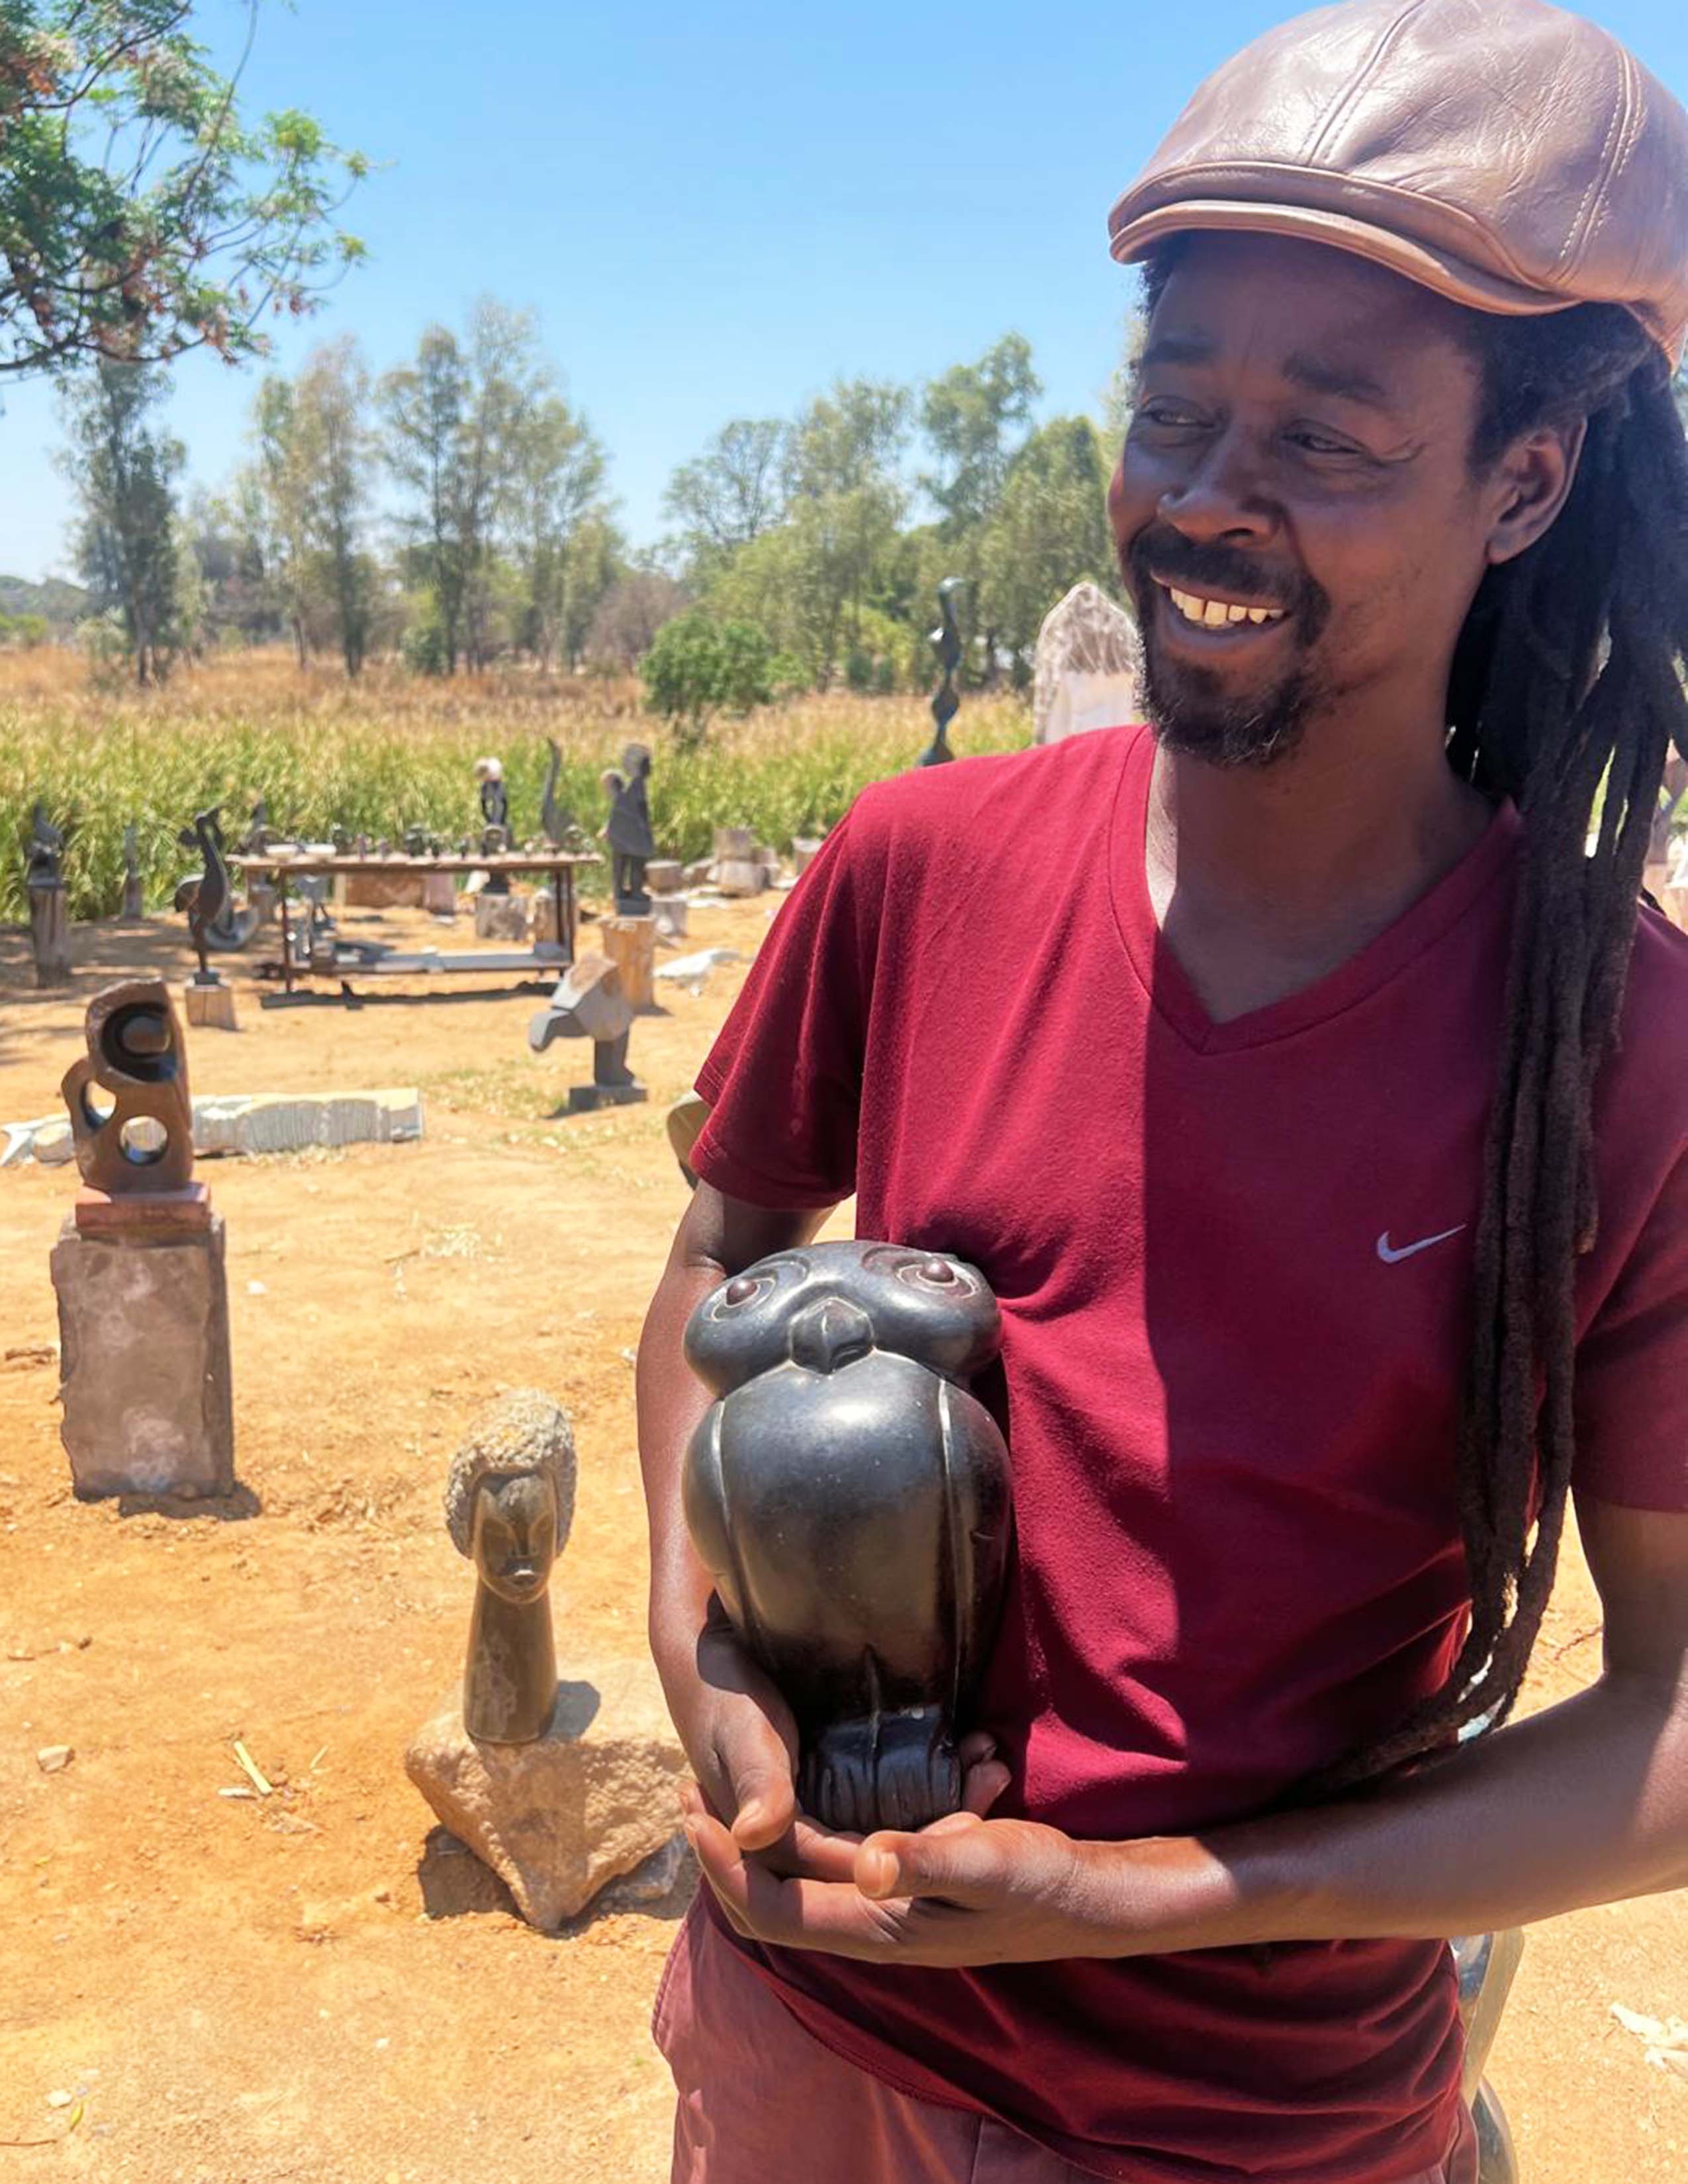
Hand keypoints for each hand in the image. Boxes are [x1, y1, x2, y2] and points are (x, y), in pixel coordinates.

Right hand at [661, 1604, 1010, 1880]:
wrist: (710, 1654)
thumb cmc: (724, 1693)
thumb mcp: (742, 1734)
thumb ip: (758, 1782)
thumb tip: (756, 1834)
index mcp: (774, 1844)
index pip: (850, 1864)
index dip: (907, 1852)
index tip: (966, 1829)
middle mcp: (799, 1841)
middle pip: (878, 1855)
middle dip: (938, 1829)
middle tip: (991, 1784)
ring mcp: (815, 1815)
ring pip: (887, 1828)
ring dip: (941, 1804)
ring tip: (991, 1766)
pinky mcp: (827, 1789)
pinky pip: (882, 1800)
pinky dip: (924, 1784)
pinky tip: (967, 1753)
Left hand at [685, 1805, 1164, 1965]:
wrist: (1086, 1899)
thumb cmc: (1038, 1882)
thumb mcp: (987, 1860)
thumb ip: (928, 1860)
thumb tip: (867, 1862)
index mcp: (876, 1926)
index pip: (774, 1910)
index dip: (727, 1868)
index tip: (695, 1814)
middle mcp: (868, 1924)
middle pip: (770, 1904)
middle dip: (723, 1854)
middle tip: (689, 1792)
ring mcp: (883, 1907)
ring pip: (796, 1882)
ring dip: (756, 1840)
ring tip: (724, 1785)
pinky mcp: (899, 1885)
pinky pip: (830, 1865)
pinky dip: (801, 1832)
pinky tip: (796, 1791)